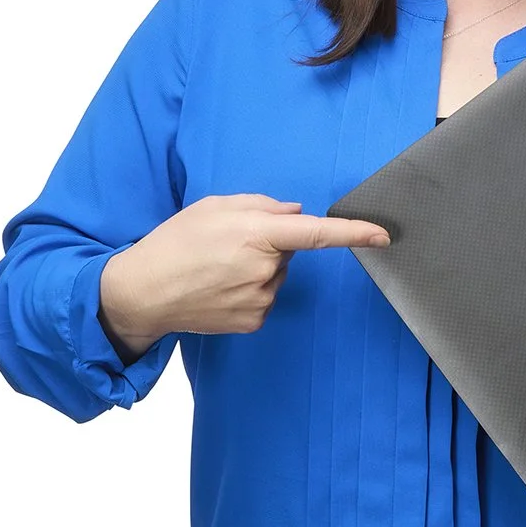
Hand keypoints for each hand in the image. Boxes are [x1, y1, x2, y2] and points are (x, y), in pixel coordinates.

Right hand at [102, 193, 390, 352]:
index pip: (318, 233)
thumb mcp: (213, 207)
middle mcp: (265, 269)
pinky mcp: (253, 320)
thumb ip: (261, 206)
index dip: (354, 233)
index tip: (383, 235)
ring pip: (276, 276)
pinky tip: (218, 288)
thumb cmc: (174, 243)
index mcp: (257, 234)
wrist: (143, 293)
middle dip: (268, 245)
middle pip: (289, 252)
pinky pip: (264, 298)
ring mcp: (260, 299)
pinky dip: (247, 291)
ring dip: (256, 269)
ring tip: (216, 268)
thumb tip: (296, 214)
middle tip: (226, 245)